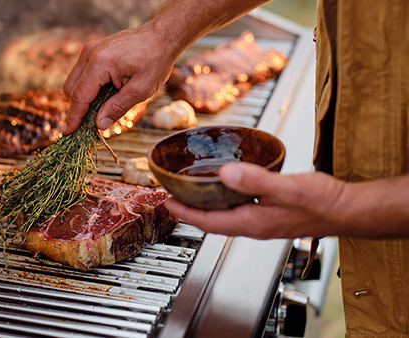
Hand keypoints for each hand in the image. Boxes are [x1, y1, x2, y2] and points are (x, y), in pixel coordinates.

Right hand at [62, 20, 178, 133]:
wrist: (161, 36)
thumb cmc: (155, 60)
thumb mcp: (141, 89)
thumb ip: (118, 107)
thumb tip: (99, 124)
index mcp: (100, 63)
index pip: (79, 96)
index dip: (73, 117)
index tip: (67, 133)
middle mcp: (90, 54)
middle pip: (70, 88)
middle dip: (77, 108)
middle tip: (88, 125)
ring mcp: (90, 50)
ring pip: (74, 81)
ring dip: (83, 98)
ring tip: (102, 108)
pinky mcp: (93, 50)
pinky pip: (82, 73)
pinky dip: (88, 87)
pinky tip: (105, 94)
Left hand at [164, 162, 347, 238]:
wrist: (347, 209)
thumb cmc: (322, 203)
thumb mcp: (286, 188)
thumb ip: (255, 181)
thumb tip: (225, 174)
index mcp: (252, 222)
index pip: (206, 221)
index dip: (183, 212)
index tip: (165, 200)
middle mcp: (253, 225)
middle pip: (210, 220)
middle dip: (188, 209)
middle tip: (171, 195)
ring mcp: (261, 220)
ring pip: (223, 214)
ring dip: (204, 204)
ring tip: (191, 190)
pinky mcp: (270, 213)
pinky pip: (238, 207)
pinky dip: (224, 198)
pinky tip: (226, 185)